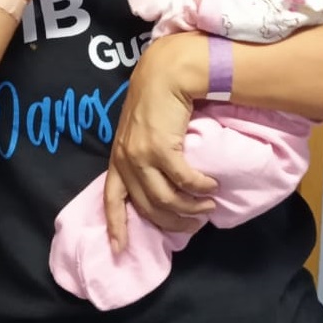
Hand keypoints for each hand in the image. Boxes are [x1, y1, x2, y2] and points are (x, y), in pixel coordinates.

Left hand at [104, 33, 217, 252]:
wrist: (164, 72)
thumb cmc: (155, 98)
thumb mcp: (140, 131)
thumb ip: (144, 153)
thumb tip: (162, 180)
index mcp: (118, 159)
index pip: (111, 199)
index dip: (116, 226)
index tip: (120, 250)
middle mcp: (126, 160)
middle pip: (148, 207)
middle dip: (173, 221)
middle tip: (195, 224)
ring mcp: (141, 155)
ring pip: (166, 199)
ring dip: (190, 208)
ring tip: (208, 206)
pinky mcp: (161, 148)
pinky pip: (184, 180)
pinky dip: (199, 188)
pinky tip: (211, 186)